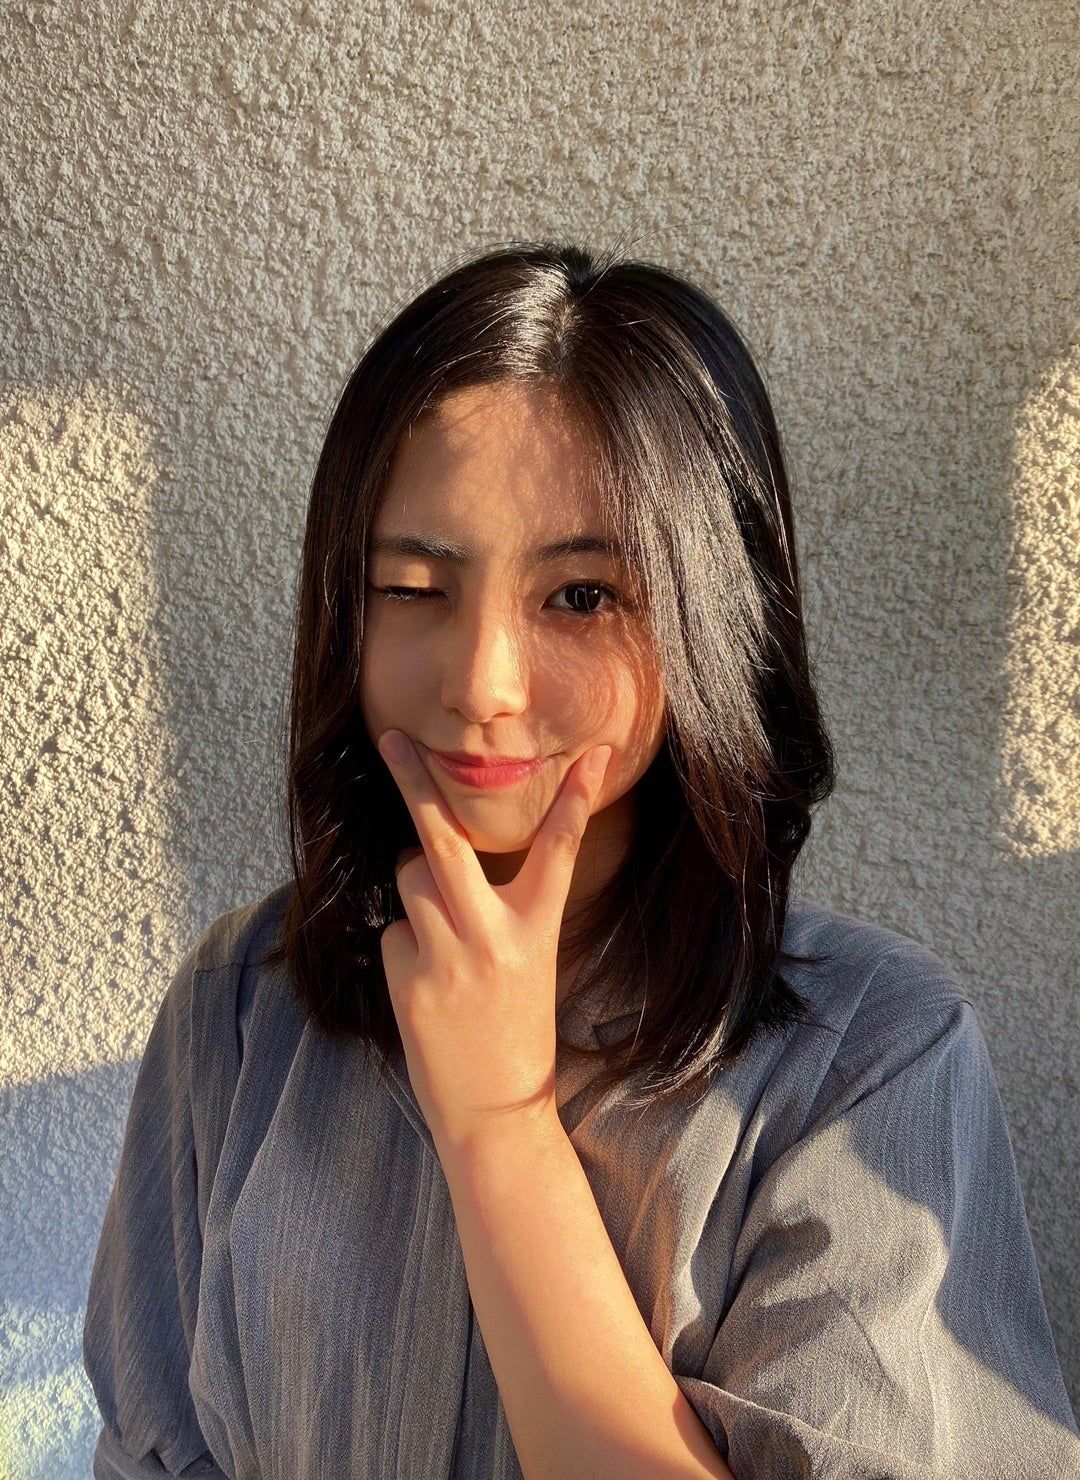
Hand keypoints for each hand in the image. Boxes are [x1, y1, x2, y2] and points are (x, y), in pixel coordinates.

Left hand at [377, 730, 611, 1159]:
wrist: (495, 1111)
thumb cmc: (515, 1030)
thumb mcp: (527, 961)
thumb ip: (489, 908)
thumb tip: (429, 859)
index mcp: (536, 929)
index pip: (559, 849)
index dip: (575, 798)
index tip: (594, 753)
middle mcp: (491, 935)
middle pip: (443, 839)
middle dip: (415, 781)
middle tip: (392, 737)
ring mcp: (444, 955)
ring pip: (410, 877)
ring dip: (418, 888)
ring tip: (444, 938)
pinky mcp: (406, 977)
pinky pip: (395, 929)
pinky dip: (407, 944)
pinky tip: (428, 985)